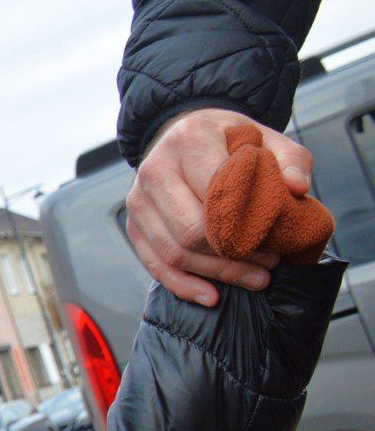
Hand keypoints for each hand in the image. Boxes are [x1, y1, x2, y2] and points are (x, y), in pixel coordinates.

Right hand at [126, 108, 310, 305]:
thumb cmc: (228, 140)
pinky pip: (155, 265)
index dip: (245, 224)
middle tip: (269, 263)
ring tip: (253, 277)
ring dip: (217, 273)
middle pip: (191, 230)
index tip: (275, 240)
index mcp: (189, 140)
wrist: (186, 135)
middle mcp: (155, 169)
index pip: (215, 193)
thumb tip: (295, 188)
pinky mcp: (134, 225)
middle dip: (232, 255)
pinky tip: (211, 295)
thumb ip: (290, 159)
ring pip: (174, 252)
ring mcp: (139, 200)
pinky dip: (183, 286)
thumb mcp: (266, 137)